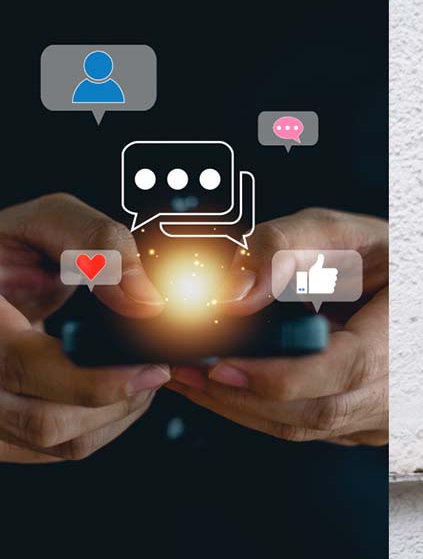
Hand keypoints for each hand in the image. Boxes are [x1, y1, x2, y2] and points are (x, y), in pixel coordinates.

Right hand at [0, 194, 167, 462]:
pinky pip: (53, 451)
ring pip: (57, 443)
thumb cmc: (3, 251)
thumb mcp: (42, 222)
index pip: (28, 369)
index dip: (101, 378)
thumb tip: (144, 297)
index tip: (152, 366)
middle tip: (156, 370)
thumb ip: (97, 243)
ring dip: (116, 416)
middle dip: (122, 400)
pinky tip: (114, 396)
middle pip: (49, 421)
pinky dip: (98, 429)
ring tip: (140, 378)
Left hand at [165, 207, 387, 445]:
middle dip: (238, 394)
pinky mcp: (369, 422)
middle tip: (186, 367)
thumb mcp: (351, 233)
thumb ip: (289, 246)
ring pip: (306, 427)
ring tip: (193, 376)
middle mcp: (402, 388)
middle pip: (311, 411)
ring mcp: (387, 414)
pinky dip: (266, 409)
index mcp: (405, 338)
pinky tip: (232, 387)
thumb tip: (236, 290)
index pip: (340, 373)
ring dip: (242, 406)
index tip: (222, 363)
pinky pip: (312, 427)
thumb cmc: (405, 258)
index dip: (276, 375)